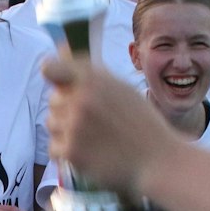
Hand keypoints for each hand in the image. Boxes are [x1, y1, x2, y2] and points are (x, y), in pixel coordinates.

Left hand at [43, 57, 181, 197]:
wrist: (158, 160)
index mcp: (93, 79)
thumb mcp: (122, 88)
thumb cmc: (142, 123)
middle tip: (93, 120)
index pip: (51, 68)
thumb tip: (61, 50)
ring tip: (92, 137)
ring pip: (51, 123)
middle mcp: (81, 100)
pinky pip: (53, 148)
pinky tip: (88, 153)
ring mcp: (74, 126)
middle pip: (53, 100)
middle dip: (67, 108)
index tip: (60, 84)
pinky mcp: (71, 152)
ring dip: (65, 130)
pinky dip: (67, 152)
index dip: (53, 75)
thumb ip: (92, 74)